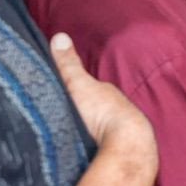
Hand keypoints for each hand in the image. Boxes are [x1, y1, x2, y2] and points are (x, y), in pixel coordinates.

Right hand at [49, 33, 155, 157]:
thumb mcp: (78, 84)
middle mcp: (117, 108)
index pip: (90, 87)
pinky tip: (85, 150)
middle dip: (83, 110)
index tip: (63, 91)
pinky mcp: (119, 149)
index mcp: (107, 93)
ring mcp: (120, 129)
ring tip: (71, 135)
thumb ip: (68, 64)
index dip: (76, 88)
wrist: (126, 143)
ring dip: (89, 129)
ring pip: (101, 126)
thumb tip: (59, 35)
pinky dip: (94, 144)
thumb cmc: (102, 112)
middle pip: (95, 107)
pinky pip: (103, 143)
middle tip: (63, 116)